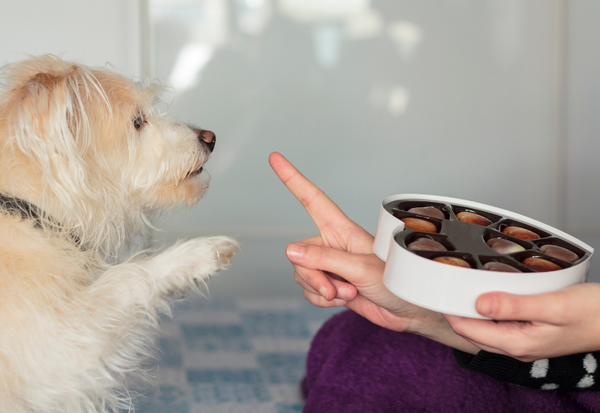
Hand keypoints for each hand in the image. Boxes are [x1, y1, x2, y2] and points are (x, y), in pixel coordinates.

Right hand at [269, 152, 478, 352]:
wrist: (407, 311)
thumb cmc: (396, 282)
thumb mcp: (360, 269)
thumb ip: (324, 260)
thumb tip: (290, 251)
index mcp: (342, 229)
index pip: (312, 199)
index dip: (293, 179)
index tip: (275, 158)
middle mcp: (332, 244)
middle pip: (299, 254)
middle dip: (313, 276)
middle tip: (335, 289)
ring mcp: (330, 265)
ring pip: (302, 274)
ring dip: (320, 290)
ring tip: (348, 293)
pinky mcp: (329, 284)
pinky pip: (308, 291)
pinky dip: (321, 300)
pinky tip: (343, 300)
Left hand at [444, 282, 599, 360]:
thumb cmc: (593, 313)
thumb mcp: (553, 306)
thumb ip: (515, 306)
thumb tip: (478, 304)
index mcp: (518, 343)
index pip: (469, 330)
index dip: (450, 310)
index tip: (437, 290)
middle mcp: (517, 347)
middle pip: (473, 331)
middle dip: (456, 311)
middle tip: (443, 285)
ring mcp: (524, 342)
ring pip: (485, 328)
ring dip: (471, 310)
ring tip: (460, 286)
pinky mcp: (531, 333)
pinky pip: (500, 324)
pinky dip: (489, 310)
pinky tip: (489, 294)